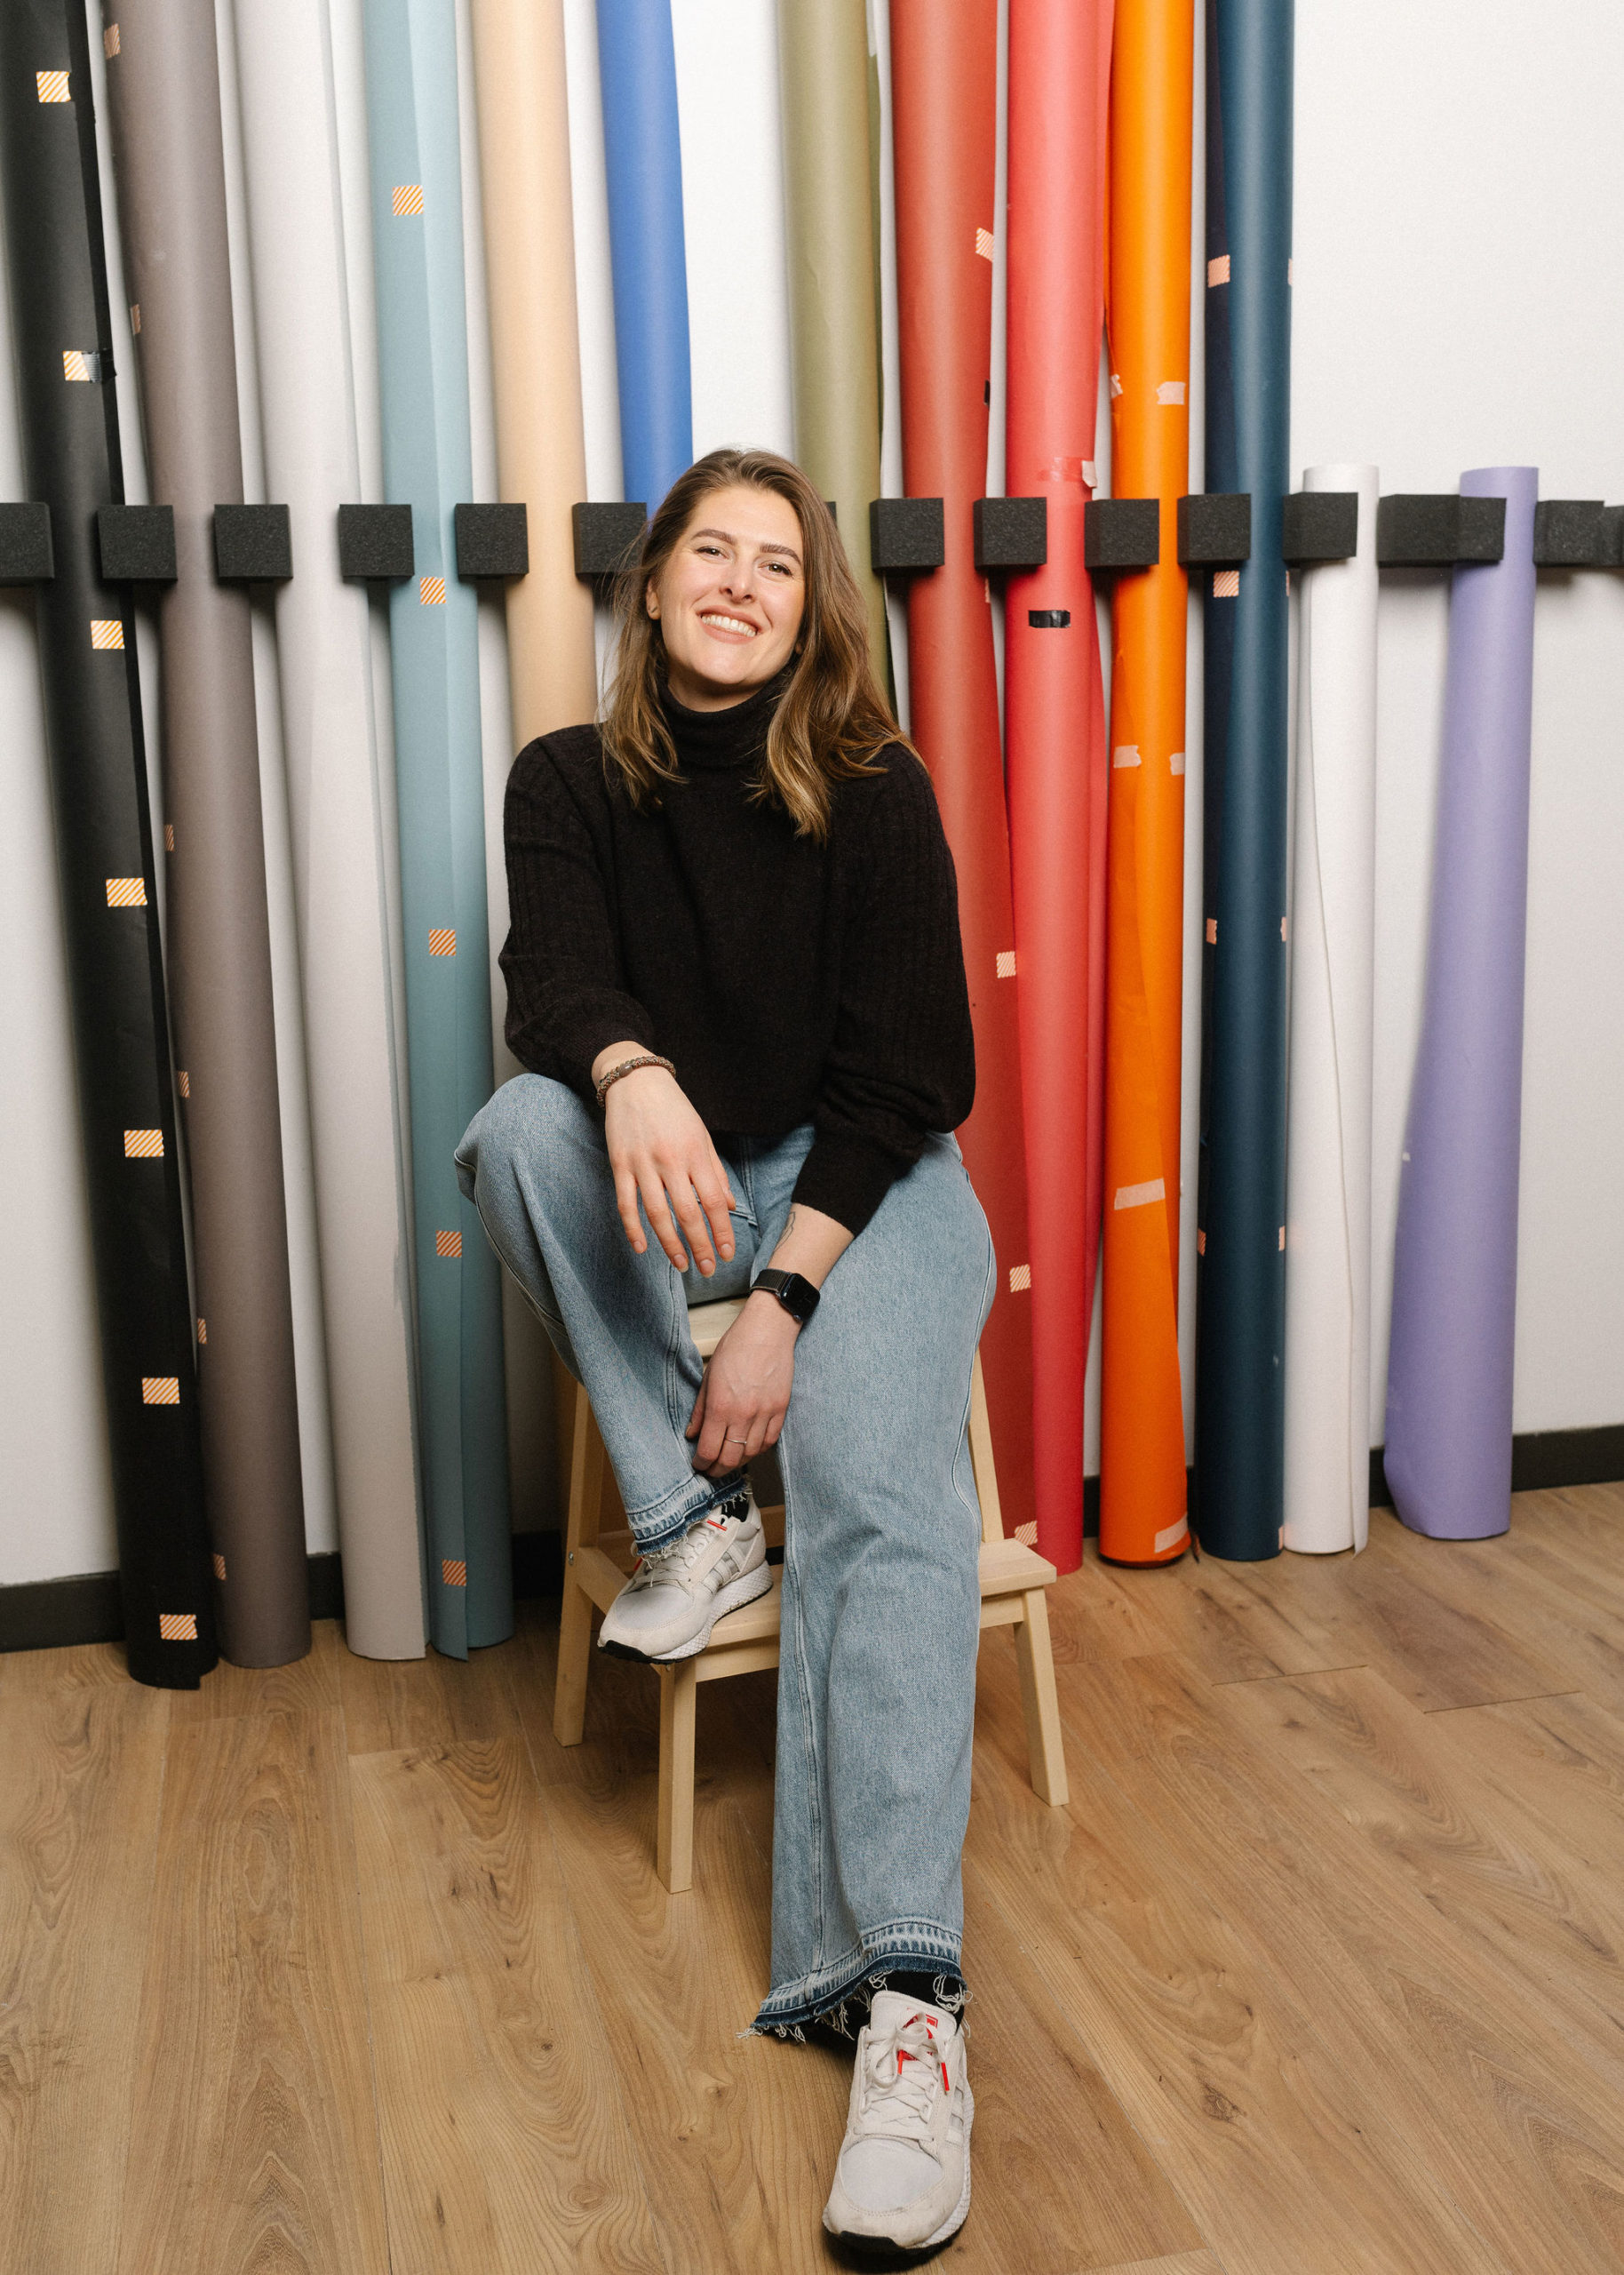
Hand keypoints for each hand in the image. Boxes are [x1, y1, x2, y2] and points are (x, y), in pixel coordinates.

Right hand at [595, 1046, 737, 1275]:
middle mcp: (671, 1160)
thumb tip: (731, 1206)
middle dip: (700, 1245)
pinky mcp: (620, 1165)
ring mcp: (643, 1164)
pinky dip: (633, 1228)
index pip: (714, 1201)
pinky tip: (642, 1247)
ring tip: (681, 1264)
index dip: (722, 1231)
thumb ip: (716, 1172)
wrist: (636, 1081)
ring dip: (670, 1244)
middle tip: (707, 1269)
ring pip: (657, 1213)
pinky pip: (626, 1203)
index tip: (727, 1254)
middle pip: (688, 1213)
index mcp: (696, 1153)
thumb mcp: (702, 1136)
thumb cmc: (674, 1109)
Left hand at [687, 1291, 798, 1472]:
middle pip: (730, 1458)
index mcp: (721, 1406)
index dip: (701, 1463)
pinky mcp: (781, 1409)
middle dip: (717, 1469)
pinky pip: (770, 1441)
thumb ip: (700, 1409)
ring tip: (729, 1459)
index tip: (698, 1463)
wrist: (767, 1330)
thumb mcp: (708, 1376)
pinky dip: (758, 1449)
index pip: (709, 1450)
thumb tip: (692, 1433)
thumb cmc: (736, 1347)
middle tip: (710, 1469)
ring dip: (738, 1461)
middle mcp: (743, 1414)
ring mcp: (765, 1413)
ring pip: (752, 1453)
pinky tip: (749, 1448)